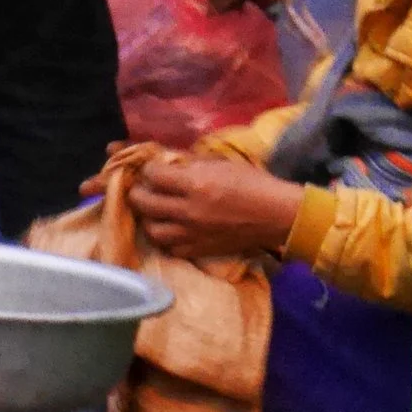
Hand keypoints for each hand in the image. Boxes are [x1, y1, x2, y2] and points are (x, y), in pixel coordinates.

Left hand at [126, 150, 303, 260]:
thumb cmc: (251, 183)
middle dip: (137, 193)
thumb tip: (166, 160)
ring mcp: (190, 234)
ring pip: (151, 230)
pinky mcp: (196, 250)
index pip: (153, 175)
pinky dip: (164, 237)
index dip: (147, 170)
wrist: (273, 215)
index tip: (150, 169)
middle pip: (143, 203)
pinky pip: (168, 247)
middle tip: (141, 189)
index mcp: (196, 183)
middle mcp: (188, 211)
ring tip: (153, 211)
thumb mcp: (221, 163)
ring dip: (148, 218)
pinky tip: (170, 228)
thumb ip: (191, 163)